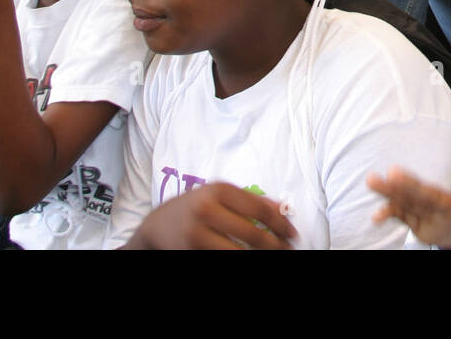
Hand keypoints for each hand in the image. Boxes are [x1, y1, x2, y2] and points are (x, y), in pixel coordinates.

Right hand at [128, 182, 296, 249]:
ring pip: (239, 252)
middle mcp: (206, 211)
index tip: (293, 233)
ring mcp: (197, 235)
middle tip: (289, 250)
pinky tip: (251, 258)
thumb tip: (282, 209)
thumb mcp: (219, 195)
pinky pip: (223, 258)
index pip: (259, 208)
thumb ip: (250, 199)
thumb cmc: (194, 207)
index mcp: (218, 191)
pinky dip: (242, 259)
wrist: (158, 226)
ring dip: (261, 256)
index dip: (281, 223)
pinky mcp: (191, 252)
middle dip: (276, 245)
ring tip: (275, 256)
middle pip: (252, 234)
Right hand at [367, 167, 450, 249]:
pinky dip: (390, 213)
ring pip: (412, 198)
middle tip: (393, 173)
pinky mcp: (423, 219)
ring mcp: (434, 210)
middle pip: (431, 194)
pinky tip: (375, 217)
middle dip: (413, 185)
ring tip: (374, 181)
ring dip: (393, 191)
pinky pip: (404, 215)